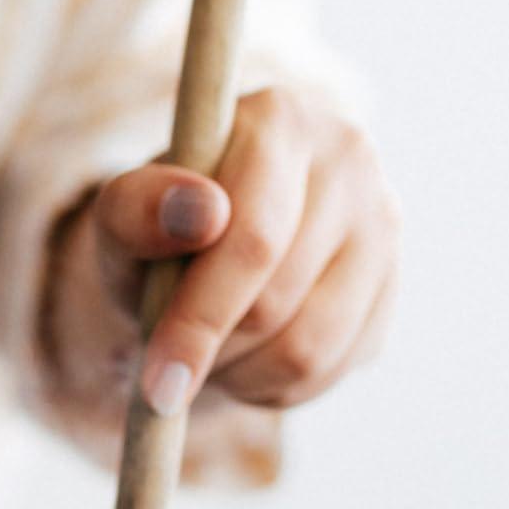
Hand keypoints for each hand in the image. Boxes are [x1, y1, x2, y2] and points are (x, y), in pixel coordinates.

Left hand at [43, 86, 399, 421]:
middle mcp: (348, 158)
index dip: (199, 319)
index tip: (157, 382)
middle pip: (277, 300)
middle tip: (166, 368)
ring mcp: (381, 222)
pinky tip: (242, 360)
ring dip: (239, 375)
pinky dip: (271, 387)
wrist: (197, 252)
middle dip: (211, 350)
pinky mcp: (389, 286)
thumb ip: (137, 209)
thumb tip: (200, 211)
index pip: (252, 240)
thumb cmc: (153, 234)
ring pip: (309, 347)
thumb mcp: (119, 222)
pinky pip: (330, 369)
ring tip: (204, 356)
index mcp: (281, 120)